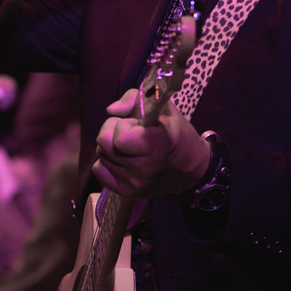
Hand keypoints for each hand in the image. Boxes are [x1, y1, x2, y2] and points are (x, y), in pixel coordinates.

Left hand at [92, 89, 210, 198]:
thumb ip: (135, 98)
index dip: (123, 125)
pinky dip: (108, 162)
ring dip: (111, 147)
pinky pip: (99, 170)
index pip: (120, 138)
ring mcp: (135, 183)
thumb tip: (111, 110)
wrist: (190, 170)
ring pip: (101, 155)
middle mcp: (145, 168)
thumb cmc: (176, 133)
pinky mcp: (127, 193)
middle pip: (103, 144)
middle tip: (129, 132)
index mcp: (158, 144)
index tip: (137, 125)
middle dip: (112, 132)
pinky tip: (123, 160)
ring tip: (130, 147)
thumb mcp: (164, 108)